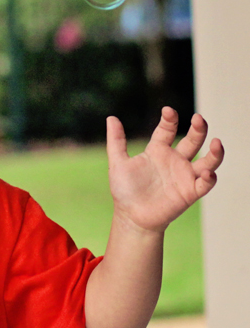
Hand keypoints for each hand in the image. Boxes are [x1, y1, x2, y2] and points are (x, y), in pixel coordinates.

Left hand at [107, 107, 223, 233]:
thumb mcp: (118, 163)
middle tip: (198, 119)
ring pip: (207, 160)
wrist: (131, 217)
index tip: (168, 111)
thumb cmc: (125, 190)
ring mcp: (184, 176)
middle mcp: (174, 160)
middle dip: (198, 129)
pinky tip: (207, 173)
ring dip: (215, 152)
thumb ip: (116, 141)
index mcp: (157, 151)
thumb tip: (111, 118)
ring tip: (216, 142)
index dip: (169, 119)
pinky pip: (205, 184)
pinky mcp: (190, 192)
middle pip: (193, 140)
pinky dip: (209, 178)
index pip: (168, 130)